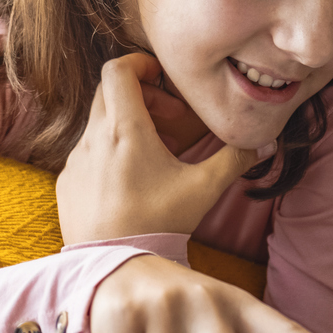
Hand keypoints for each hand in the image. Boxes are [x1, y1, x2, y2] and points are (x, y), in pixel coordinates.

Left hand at [58, 54, 269, 242]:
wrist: (115, 268)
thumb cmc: (159, 224)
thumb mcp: (203, 189)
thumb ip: (234, 160)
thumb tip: (265, 142)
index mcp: (125, 130)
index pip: (118, 69)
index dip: (140, 63)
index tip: (161, 78)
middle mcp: (93, 138)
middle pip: (109, 93)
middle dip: (141, 96)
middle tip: (169, 120)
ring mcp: (75, 161)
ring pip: (98, 125)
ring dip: (125, 128)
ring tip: (153, 156)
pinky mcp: (66, 183)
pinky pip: (86, 155)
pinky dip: (107, 155)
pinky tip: (129, 183)